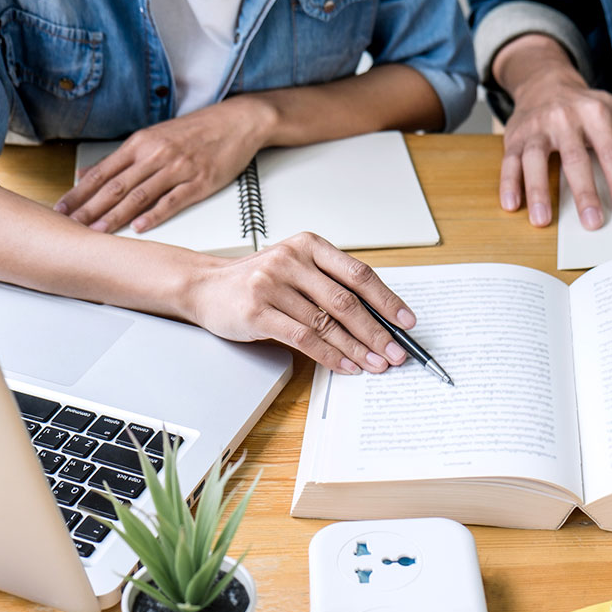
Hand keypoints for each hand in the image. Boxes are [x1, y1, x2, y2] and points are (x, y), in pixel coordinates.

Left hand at [56, 96, 276, 232]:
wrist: (236, 121)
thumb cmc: (196, 131)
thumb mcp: (155, 138)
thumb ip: (123, 158)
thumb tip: (90, 174)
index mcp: (141, 143)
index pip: (102, 172)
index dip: (79, 193)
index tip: (62, 209)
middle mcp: (156, 154)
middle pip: (116, 186)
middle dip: (90, 208)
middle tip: (71, 226)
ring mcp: (178, 168)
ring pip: (140, 195)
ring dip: (116, 215)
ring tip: (98, 231)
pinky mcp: (200, 181)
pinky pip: (173, 200)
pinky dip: (154, 214)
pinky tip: (140, 226)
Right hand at [186, 232, 414, 375]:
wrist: (205, 286)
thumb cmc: (256, 281)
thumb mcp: (295, 269)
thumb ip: (330, 285)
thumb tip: (377, 319)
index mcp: (309, 246)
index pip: (358, 274)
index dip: (387, 299)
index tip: (406, 321)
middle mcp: (292, 260)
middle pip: (346, 301)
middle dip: (376, 331)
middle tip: (396, 352)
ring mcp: (272, 284)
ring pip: (327, 322)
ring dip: (356, 348)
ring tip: (376, 364)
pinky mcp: (257, 311)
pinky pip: (303, 338)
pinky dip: (329, 355)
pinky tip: (345, 365)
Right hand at [494, 35, 611, 229]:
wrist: (546, 82)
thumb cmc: (590, 106)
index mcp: (596, 113)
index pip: (610, 150)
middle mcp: (565, 118)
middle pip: (574, 159)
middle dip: (584, 192)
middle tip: (592, 222)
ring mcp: (537, 128)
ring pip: (536, 161)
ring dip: (538, 191)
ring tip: (542, 221)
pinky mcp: (514, 138)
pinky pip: (509, 162)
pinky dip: (508, 184)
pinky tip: (512, 206)